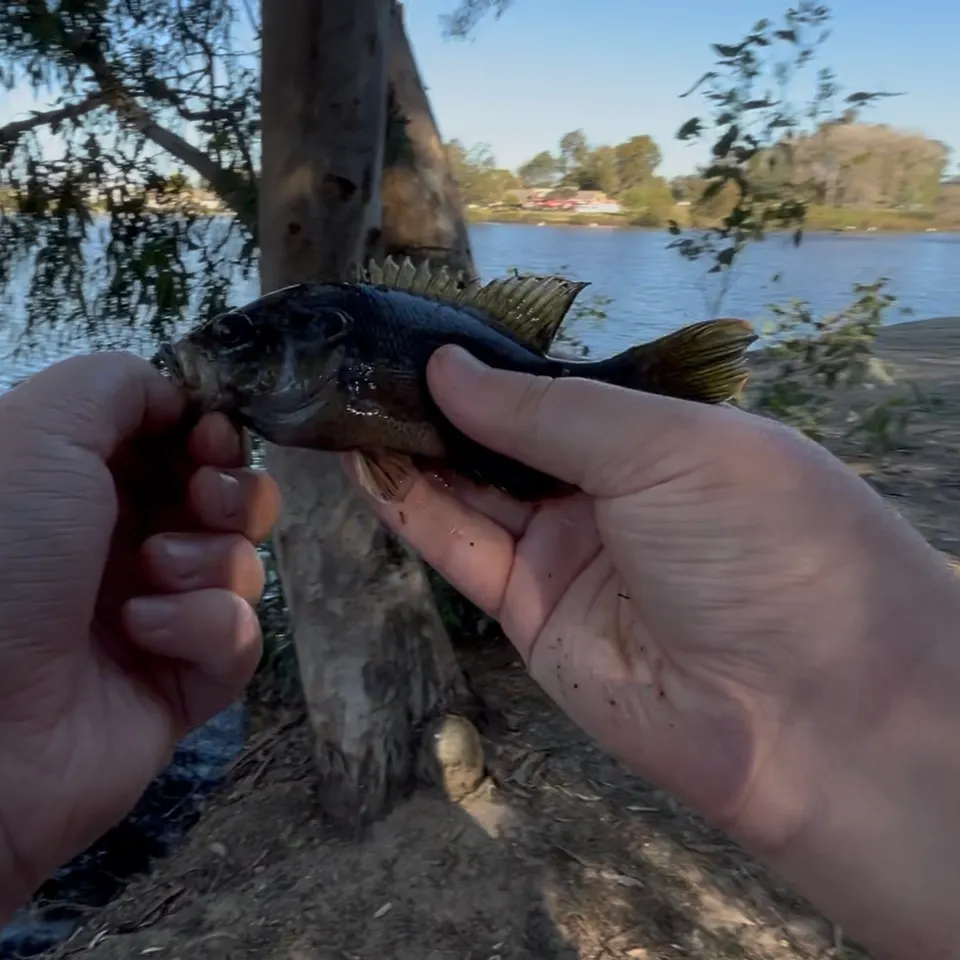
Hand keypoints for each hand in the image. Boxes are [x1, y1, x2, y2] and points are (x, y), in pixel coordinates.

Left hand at [0, 352, 280, 916]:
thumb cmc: (4, 554)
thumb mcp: (42, 430)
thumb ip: (119, 385)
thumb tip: (182, 403)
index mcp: (87, 490)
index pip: (183, 449)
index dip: (211, 437)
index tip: (210, 439)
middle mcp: (125, 549)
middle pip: (230, 503)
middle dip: (232, 494)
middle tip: (200, 502)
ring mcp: (160, 618)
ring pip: (242, 567)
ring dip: (208, 562)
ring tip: (152, 577)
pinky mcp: (185, 684)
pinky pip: (240, 639)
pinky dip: (203, 628)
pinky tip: (145, 635)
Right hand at [347, 345, 959, 958]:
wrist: (804, 712)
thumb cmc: (762, 543)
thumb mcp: (668, 447)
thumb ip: (551, 410)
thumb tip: (449, 366)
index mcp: (660, 438)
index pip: (556, 390)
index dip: (491, 365)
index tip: (418, 330)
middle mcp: (610, 493)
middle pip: (506, 441)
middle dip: (439, 405)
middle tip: (364, 363)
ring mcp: (568, 556)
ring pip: (472, 493)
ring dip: (412, 450)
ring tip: (347, 401)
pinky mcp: (531, 616)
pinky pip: (462, 551)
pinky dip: (413, 509)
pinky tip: (366, 462)